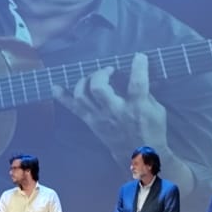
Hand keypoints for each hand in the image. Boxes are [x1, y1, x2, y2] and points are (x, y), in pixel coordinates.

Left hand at [52, 53, 166, 151]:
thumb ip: (145, 92)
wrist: (138, 155)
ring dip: (85, 81)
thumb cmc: (151, 130)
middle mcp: (115, 111)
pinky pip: (74, 108)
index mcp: (137, 107)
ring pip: (82, 96)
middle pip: (99, 88)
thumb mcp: (156, 110)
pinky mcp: (91, 122)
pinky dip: (63, 97)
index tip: (139, 56)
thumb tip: (134, 75)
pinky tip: (55, 87)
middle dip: (101, 73)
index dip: (138, 66)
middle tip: (109, 70)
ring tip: (93, 77)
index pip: (137, 83)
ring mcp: (100, 118)